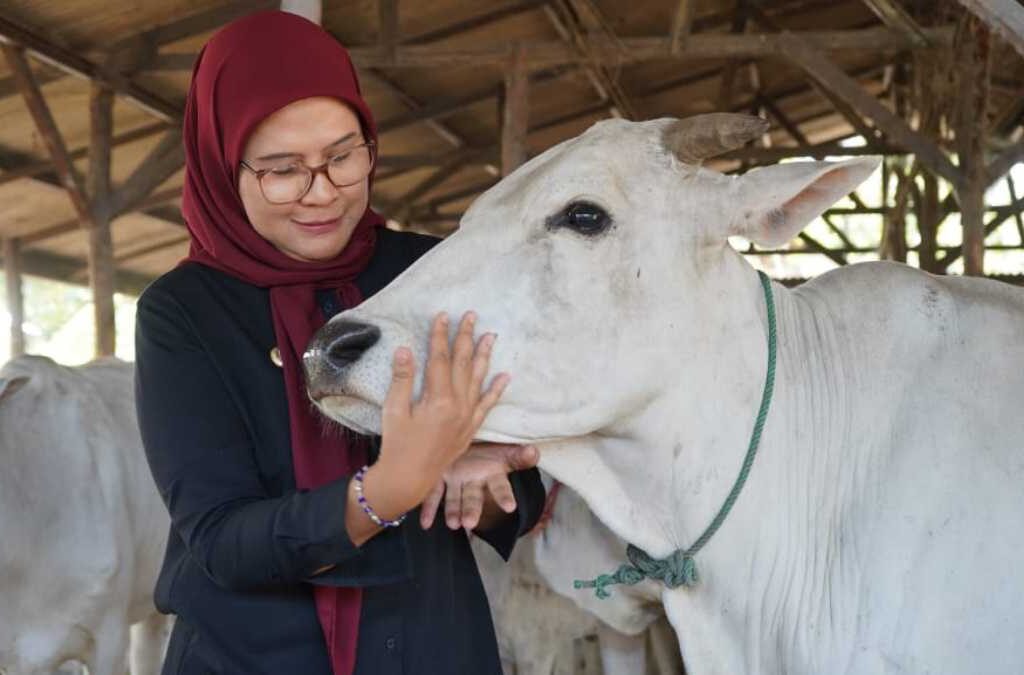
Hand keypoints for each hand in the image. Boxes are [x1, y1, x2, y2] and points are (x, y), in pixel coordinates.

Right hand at [375, 312, 509, 511]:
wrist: (408, 478)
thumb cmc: (397, 444)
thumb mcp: (393, 410)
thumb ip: (402, 379)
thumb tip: (405, 349)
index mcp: (438, 399)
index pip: (440, 358)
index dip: (440, 335)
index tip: (442, 315)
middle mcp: (458, 406)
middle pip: (463, 363)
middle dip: (466, 337)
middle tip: (471, 315)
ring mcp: (467, 417)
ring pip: (478, 379)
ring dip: (484, 356)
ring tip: (491, 336)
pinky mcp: (470, 428)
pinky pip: (487, 405)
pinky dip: (496, 389)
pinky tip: (505, 376)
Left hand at [419, 443, 539, 530]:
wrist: (467, 444)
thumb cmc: (490, 450)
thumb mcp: (506, 450)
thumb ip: (519, 455)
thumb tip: (535, 451)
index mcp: (491, 474)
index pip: (500, 486)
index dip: (504, 496)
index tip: (510, 507)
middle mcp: (473, 481)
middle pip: (474, 498)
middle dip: (472, 510)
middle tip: (469, 523)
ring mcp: (456, 481)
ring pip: (454, 499)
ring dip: (452, 512)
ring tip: (452, 524)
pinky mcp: (439, 478)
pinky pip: (433, 494)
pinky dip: (429, 509)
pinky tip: (425, 524)